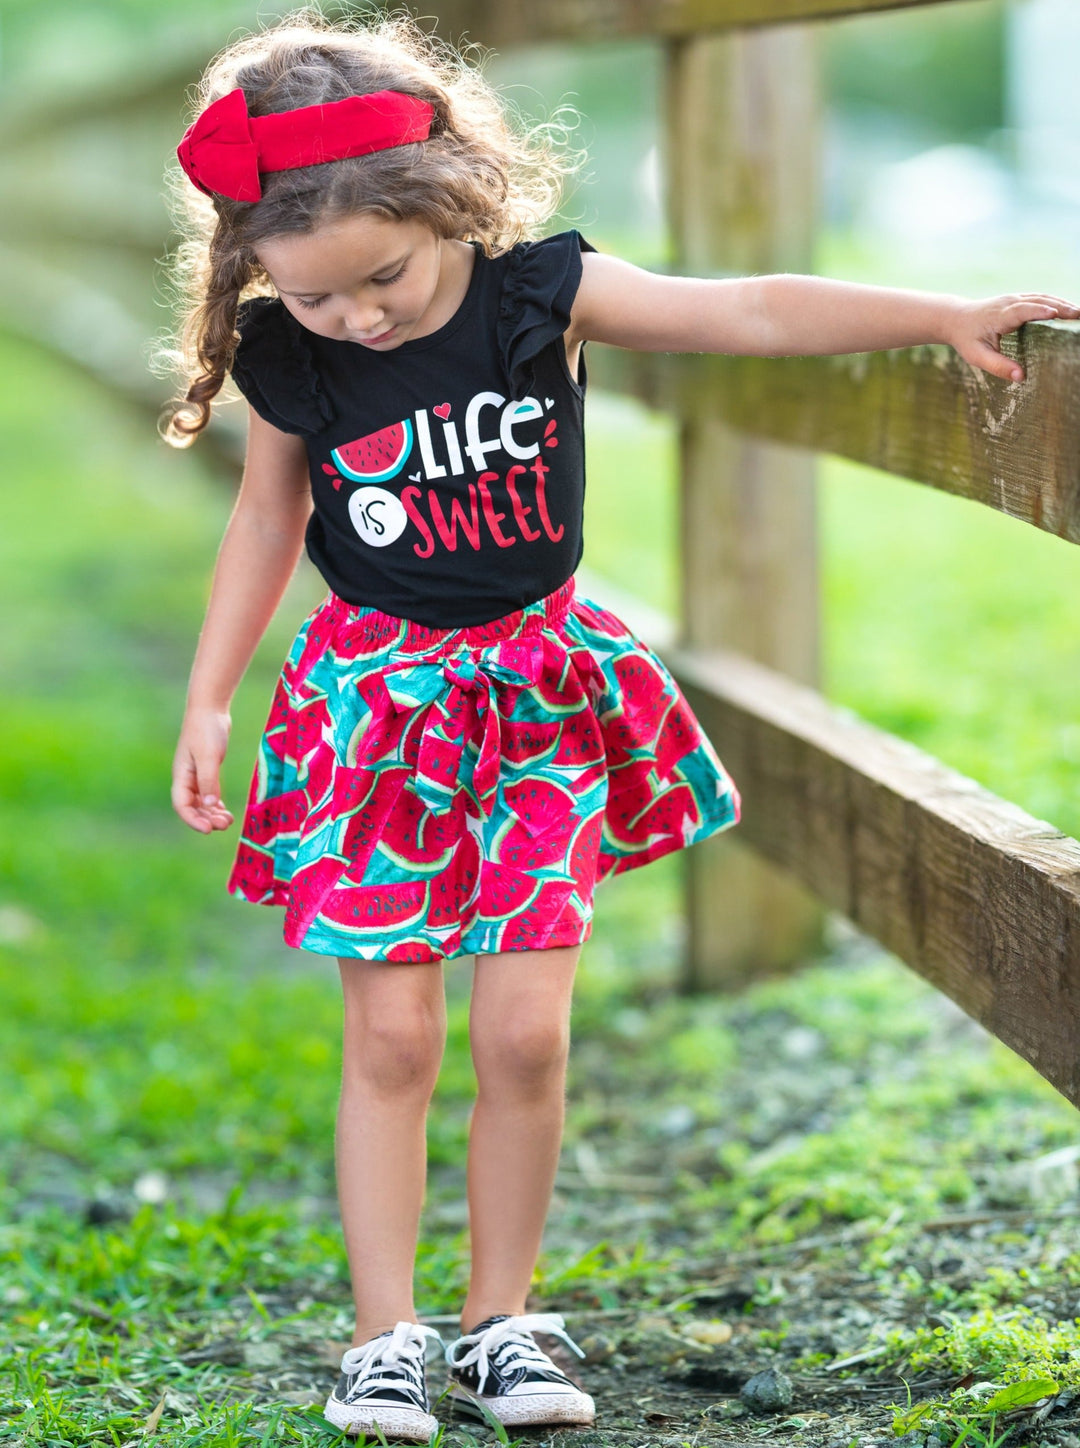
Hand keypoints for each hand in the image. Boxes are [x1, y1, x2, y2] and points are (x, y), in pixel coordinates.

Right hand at [172, 707, 234, 833]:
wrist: (210, 709)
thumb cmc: (206, 730)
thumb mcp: (209, 756)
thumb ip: (209, 780)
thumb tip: (210, 805)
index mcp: (181, 776)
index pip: (182, 805)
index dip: (193, 820)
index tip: (209, 829)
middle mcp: (186, 778)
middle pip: (193, 807)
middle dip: (207, 819)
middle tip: (225, 825)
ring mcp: (196, 775)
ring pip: (202, 802)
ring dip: (213, 814)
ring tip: (229, 821)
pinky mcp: (207, 770)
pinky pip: (209, 794)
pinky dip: (216, 804)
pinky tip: (226, 811)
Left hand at [944, 292, 1078, 382]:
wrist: (956, 318)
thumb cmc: (966, 339)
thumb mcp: (977, 357)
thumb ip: (998, 367)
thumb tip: (1021, 377)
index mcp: (999, 316)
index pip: (1022, 311)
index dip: (1038, 311)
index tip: (1055, 314)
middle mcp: (1009, 303)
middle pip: (1038, 301)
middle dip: (1060, 306)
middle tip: (1079, 315)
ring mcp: (1014, 298)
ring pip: (1042, 297)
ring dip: (1062, 303)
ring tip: (1079, 313)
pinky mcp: (1018, 299)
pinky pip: (1040, 298)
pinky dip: (1056, 302)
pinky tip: (1068, 310)